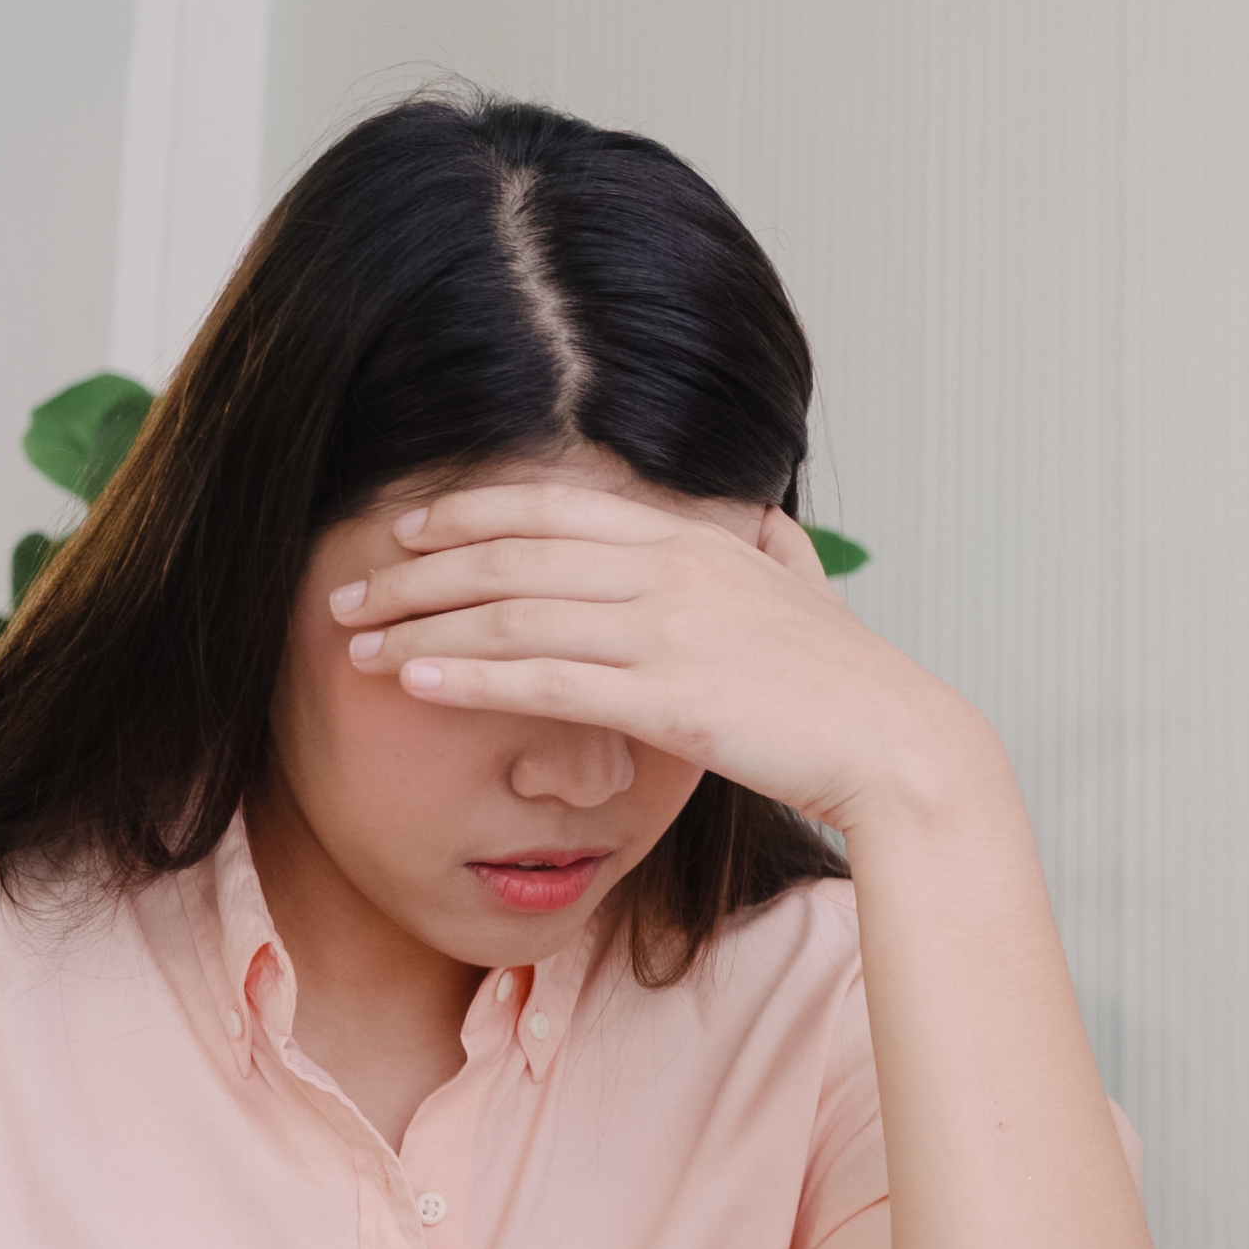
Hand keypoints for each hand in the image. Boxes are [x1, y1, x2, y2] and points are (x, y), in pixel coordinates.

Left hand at [331, 480, 971, 831]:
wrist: (897, 743)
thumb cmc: (853, 681)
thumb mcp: (813, 591)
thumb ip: (777, 552)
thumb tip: (769, 523)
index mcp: (695, 539)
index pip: (555, 506)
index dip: (470, 511)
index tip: (408, 528)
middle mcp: (671, 570)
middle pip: (513, 553)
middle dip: (417, 572)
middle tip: (351, 591)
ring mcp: (669, 630)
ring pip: (515, 613)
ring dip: (423, 626)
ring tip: (357, 643)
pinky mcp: (667, 698)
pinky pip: (546, 680)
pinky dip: (470, 676)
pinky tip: (418, 682)